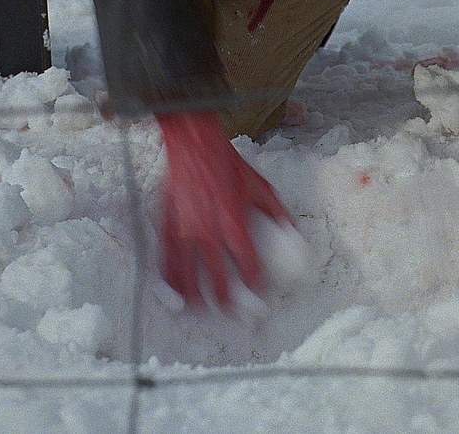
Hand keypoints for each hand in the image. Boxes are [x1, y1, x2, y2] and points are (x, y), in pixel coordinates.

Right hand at [155, 111, 287, 308]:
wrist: (195, 145)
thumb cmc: (229, 164)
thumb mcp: (261, 187)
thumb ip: (277, 212)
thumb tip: (292, 231)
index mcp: (234, 223)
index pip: (247, 264)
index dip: (254, 283)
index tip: (259, 292)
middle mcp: (209, 232)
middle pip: (218, 278)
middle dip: (226, 299)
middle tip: (233, 312)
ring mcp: (185, 230)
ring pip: (188, 275)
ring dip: (196, 297)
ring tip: (202, 311)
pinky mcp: (167, 225)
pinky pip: (166, 260)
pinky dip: (170, 278)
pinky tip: (174, 291)